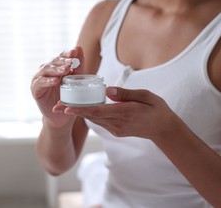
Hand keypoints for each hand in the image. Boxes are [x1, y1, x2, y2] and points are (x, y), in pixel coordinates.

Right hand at [31, 46, 84, 127]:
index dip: (67, 53)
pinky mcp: (35, 89)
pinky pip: (40, 83)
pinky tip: (55, 81)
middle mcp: (46, 69)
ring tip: (65, 70)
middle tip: (71, 62)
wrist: (62, 116)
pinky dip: (47, 81)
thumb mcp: (76, 81)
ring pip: (46, 70)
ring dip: (56, 69)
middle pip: (54, 62)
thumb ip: (78, 66)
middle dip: (63, 61)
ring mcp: (39, 78)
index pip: (61, 56)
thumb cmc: (69, 96)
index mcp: (56, 66)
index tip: (74, 52)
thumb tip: (79, 47)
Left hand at [61, 86, 177, 139]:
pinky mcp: (116, 131)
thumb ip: (126, 93)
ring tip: (63, 107)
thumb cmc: (157, 109)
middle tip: (56, 107)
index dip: (80, 109)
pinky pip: (100, 121)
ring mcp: (116, 129)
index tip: (65, 107)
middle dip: (73, 111)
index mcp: (125, 113)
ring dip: (79, 113)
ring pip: (94, 120)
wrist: (164, 129)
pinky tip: (80, 109)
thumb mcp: (146, 96)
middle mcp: (118, 124)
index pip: (98, 111)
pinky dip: (89, 115)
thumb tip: (107, 89)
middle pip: (91, 116)